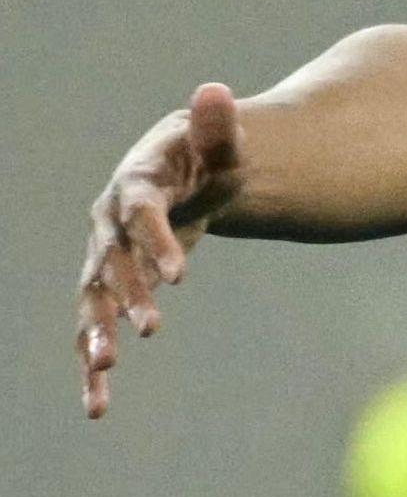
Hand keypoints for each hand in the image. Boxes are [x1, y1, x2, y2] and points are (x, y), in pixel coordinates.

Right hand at [78, 83, 245, 418]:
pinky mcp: (111, 287)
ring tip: (105, 375)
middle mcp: (110, 224)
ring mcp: (105, 258)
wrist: (187, 174)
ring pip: (94, 301)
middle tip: (151, 328)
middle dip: (128, 296)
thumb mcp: (222, 142)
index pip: (142, 214)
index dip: (156, 242)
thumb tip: (216, 91)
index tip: (180, 276)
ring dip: (97, 336)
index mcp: (136, 185)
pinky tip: (97, 405)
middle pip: (112, 263)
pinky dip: (93, 364)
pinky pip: (97, 328)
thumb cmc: (208, 157)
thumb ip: (220, 125)